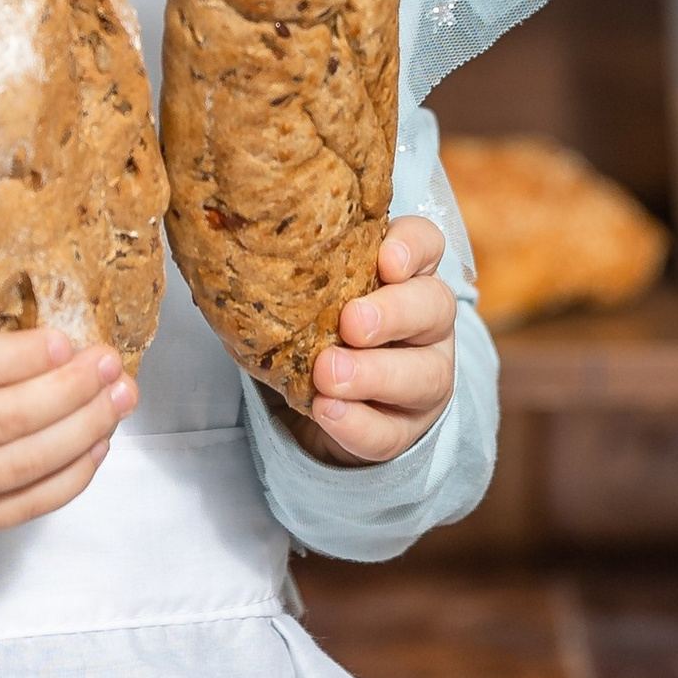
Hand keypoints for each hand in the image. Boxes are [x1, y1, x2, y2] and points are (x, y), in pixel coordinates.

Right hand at [0, 217, 136, 580]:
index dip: (21, 359)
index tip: (72, 337)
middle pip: (0, 424)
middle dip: (68, 394)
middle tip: (114, 361)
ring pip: (17, 472)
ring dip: (81, 436)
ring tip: (121, 398)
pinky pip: (13, 511)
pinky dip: (63, 483)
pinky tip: (95, 447)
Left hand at [288, 217, 456, 465]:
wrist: (319, 402)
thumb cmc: (316, 328)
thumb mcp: (310, 295)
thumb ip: (297, 277)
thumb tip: (242, 257)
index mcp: (406, 276)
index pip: (427, 245)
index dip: (412, 248)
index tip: (386, 260)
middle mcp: (427, 323)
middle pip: (435, 307)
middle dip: (393, 313)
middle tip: (350, 323)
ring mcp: (425, 378)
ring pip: (425, 375)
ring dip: (374, 374)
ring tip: (328, 374)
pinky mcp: (407, 428)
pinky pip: (391, 432)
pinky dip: (358, 424)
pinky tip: (328, 412)